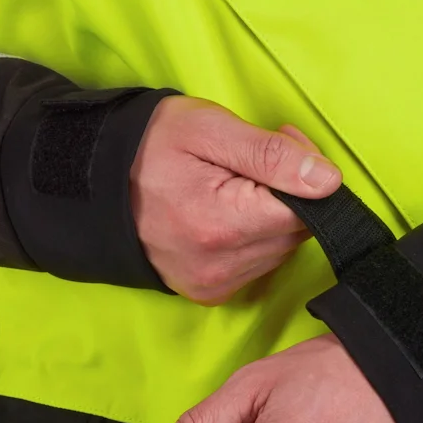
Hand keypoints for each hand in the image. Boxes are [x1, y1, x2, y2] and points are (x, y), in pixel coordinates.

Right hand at [130, 96, 341, 303]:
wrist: (94, 182)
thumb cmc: (151, 145)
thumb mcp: (210, 129)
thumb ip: (271, 155)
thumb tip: (328, 182)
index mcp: (222, 225)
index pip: (307, 211)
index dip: (306, 175)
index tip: (284, 143)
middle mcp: (221, 266)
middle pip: (296, 233)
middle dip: (291, 193)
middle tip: (258, 158)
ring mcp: (215, 284)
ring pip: (281, 249)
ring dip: (275, 216)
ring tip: (239, 182)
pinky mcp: (210, 292)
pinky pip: (259, 263)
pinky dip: (256, 237)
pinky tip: (230, 211)